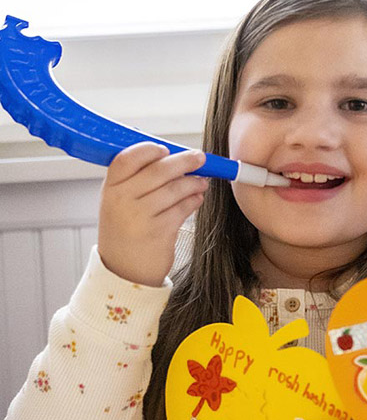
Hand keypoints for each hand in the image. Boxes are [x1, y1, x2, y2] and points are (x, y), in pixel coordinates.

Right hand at [98, 142, 207, 286]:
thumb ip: (138, 180)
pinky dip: (194, 200)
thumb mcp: (120, 203)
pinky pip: (183, 208)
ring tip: (201, 181)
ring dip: (194, 182)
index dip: (149, 150)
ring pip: (175, 189)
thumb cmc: (126, 230)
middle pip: (158, 170)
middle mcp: (122, 201)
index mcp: (110, 189)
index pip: (127, 158)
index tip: (166, 149)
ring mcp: (140, 217)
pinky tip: (197, 198)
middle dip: (184, 161)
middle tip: (199, 157)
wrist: (123, 270)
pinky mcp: (159, 232)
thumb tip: (172, 157)